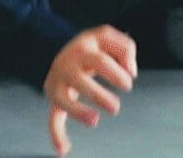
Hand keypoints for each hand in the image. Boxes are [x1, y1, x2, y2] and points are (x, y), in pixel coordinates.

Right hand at [45, 25, 135, 156]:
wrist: (63, 47)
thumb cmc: (93, 46)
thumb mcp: (108, 36)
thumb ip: (125, 48)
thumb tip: (130, 71)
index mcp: (83, 48)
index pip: (99, 60)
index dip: (115, 73)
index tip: (128, 84)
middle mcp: (67, 65)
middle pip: (78, 80)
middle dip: (97, 95)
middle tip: (115, 108)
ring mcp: (58, 82)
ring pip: (61, 99)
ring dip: (77, 112)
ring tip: (94, 121)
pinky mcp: (54, 97)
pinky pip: (52, 117)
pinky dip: (56, 134)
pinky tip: (63, 149)